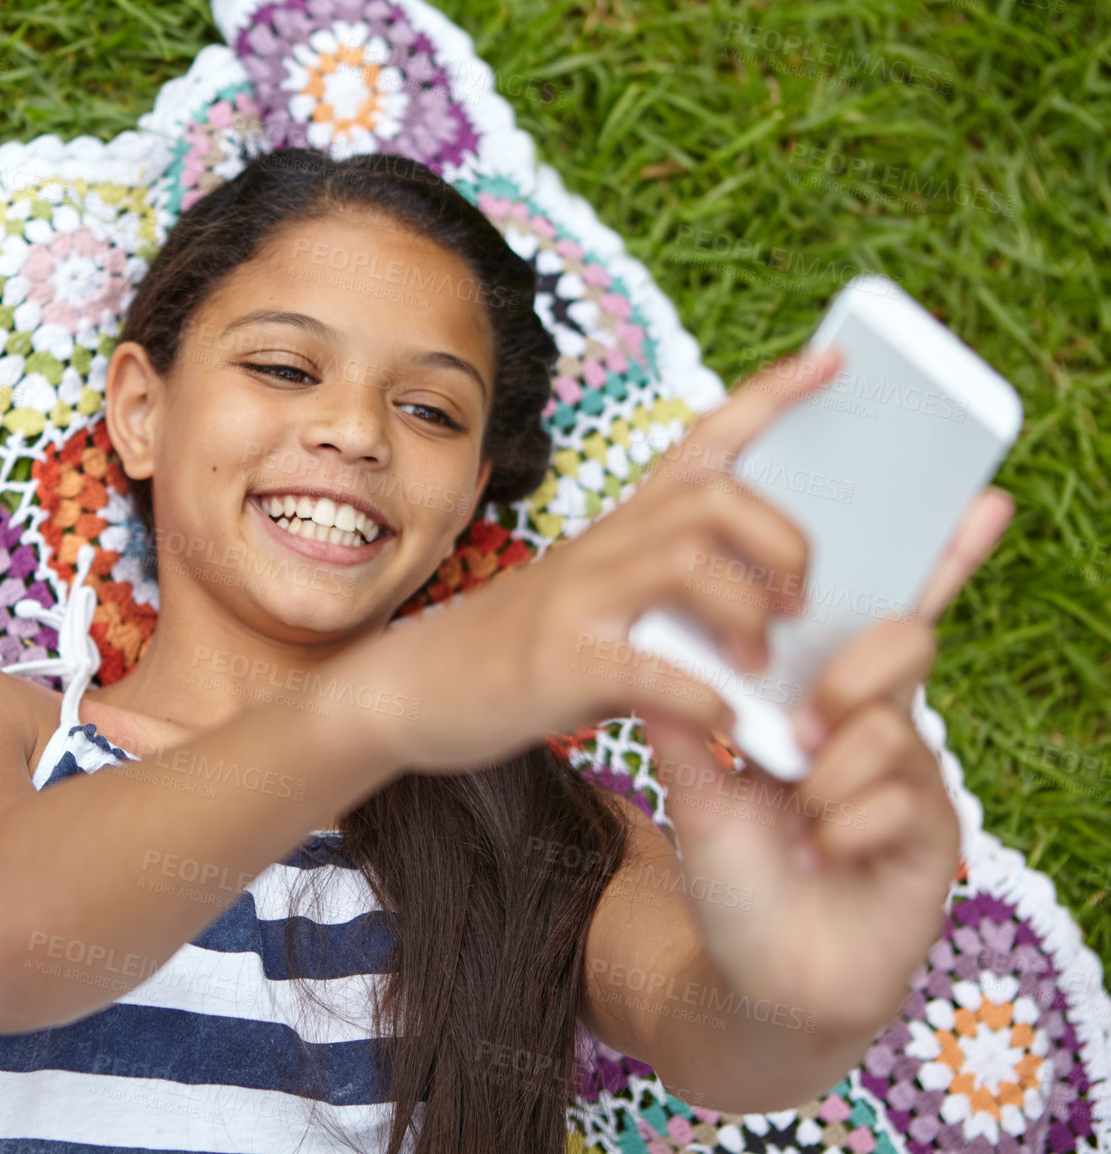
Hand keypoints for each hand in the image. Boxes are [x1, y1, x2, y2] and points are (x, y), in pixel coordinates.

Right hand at [333, 349, 844, 775]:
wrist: (407, 687)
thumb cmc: (518, 649)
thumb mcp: (594, 596)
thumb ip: (664, 590)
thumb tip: (764, 601)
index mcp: (620, 530)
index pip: (703, 442)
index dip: (770, 397)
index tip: (833, 360)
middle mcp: (602, 549)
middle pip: (714, 496)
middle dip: (783, 539)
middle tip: (802, 597)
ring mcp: (578, 601)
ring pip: (688, 563)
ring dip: (747, 614)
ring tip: (759, 663)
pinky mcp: (560, 663)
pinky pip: (650, 669)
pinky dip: (703, 698)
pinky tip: (721, 720)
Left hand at [641, 485, 1013, 1040]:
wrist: (761, 976)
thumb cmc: (737, 874)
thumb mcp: (696, 789)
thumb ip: (683, 721)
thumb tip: (651, 644)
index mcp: (822, 700)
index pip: (877, 616)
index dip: (933, 558)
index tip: (978, 496)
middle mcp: (876, 725)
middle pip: (902, 645)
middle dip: (850, 675)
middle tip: (805, 727)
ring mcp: (909, 778)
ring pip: (889, 724)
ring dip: (829, 773)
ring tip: (796, 811)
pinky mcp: (932, 833)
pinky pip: (895, 797)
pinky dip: (840, 828)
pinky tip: (819, 854)